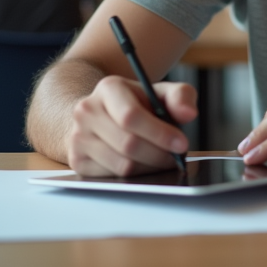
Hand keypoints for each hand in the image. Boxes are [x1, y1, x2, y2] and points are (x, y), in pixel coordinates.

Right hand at [66, 75, 196, 176]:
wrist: (101, 114)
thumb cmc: (138, 104)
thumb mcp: (161, 93)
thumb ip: (181, 97)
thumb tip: (189, 114)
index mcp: (108, 88)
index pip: (131, 116)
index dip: (159, 133)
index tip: (182, 144)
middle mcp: (87, 110)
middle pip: (128, 144)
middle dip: (159, 154)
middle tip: (176, 157)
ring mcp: (78, 137)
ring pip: (121, 165)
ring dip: (149, 167)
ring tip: (162, 159)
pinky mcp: (76, 160)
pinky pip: (112, 177)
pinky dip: (134, 176)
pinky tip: (143, 164)